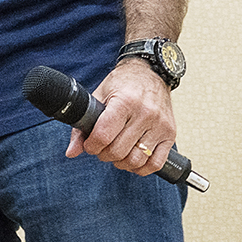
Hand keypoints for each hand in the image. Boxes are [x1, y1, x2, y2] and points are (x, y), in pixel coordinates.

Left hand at [64, 57, 177, 175]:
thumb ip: (83, 125)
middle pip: (118, 150)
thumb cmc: (122, 84)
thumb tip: (71, 152)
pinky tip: (132, 161)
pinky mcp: (170, 134)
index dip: (91, 146)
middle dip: (103, 154)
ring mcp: (160, 125)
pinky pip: (156, 163)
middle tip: (100, 149)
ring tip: (115, 154)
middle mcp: (145, 114)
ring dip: (120, 163)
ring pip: (136, 160)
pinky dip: (141, 168)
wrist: (151, 73)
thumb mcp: (99, 96)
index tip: (89, 145)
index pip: (104, 135)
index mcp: (125, 102)